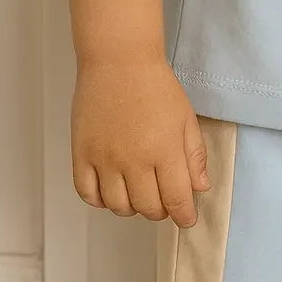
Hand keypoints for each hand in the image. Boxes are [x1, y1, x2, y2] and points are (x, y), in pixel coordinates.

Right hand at [71, 56, 210, 227]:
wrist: (119, 61)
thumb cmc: (156, 86)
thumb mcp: (186, 117)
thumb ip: (195, 155)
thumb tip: (200, 188)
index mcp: (164, 151)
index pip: (176, 200)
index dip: (184, 216)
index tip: (187, 219)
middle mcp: (134, 161)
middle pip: (148, 208)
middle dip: (161, 210)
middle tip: (164, 198)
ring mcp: (104, 160)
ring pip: (118, 207)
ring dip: (132, 206)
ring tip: (139, 191)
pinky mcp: (81, 155)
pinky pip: (88, 194)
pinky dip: (101, 200)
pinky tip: (112, 189)